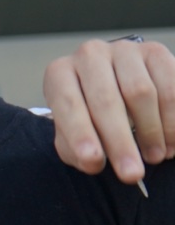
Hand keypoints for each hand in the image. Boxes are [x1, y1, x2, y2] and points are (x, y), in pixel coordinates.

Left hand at [44, 37, 174, 183]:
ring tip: (155, 157)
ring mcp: (124, 51)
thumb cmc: (91, 116)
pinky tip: (171, 142)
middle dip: (120, 142)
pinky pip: (170, 86)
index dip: (80, 134)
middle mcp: (89, 55)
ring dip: (151, 132)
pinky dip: (173, 119)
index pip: (67, 103)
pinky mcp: (156, 52)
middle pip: (107, 100)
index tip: (94, 161)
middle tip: (132, 174)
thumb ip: (77, 150)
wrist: (119, 88)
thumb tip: (93, 162)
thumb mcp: (75, 134)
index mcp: (60, 73)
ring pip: (142, 92)